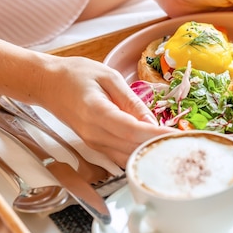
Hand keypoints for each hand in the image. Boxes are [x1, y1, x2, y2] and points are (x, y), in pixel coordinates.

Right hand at [37, 56, 175, 165]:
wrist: (46, 84)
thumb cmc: (76, 75)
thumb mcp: (108, 77)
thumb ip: (131, 101)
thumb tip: (152, 122)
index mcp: (97, 113)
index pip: (133, 131)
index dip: (157, 136)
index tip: (178, 136)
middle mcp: (94, 134)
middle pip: (132, 148)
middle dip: (159, 147)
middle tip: (185, 144)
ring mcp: (93, 144)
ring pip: (127, 158)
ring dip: (150, 155)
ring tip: (175, 148)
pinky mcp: (95, 146)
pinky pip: (120, 157)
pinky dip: (138, 155)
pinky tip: (154, 150)